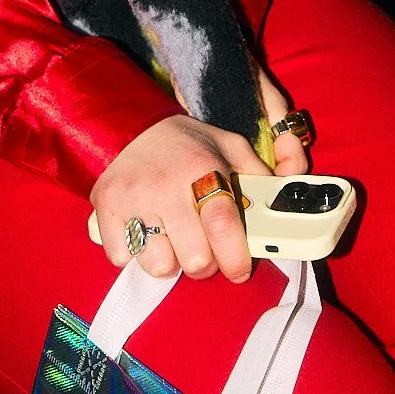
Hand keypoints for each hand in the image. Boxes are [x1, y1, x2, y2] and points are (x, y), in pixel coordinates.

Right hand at [91, 69, 310, 284]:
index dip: (235, 259)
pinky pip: (123, 258)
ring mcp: (133, 196)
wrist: (133, 123)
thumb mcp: (230, 147)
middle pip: (194, 259)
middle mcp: (167, 183)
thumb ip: (261, 175)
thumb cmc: (189, 144)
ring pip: (159, 266)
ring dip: (168, 260)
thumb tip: (289, 201)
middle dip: (204, 262)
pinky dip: (132, 254)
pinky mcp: (105, 207)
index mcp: (202, 167)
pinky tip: (142, 231)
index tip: (239, 270)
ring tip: (170, 237)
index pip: (224, 227)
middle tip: (201, 247)